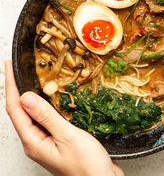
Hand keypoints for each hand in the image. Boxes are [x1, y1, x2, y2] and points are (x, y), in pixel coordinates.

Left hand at [5, 61, 123, 175]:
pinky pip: (45, 118)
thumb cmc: (87, 166)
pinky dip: (44, 104)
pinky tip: (50, 97)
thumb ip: (47, 116)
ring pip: (33, 114)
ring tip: (28, 78)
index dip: (11, 86)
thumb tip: (26, 97)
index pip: (15, 109)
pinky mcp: (57, 140)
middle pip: (20, 111)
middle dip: (16, 88)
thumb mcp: (67, 137)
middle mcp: (36, 142)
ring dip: (29, 95)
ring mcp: (46, 141)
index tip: (8, 66)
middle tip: (16, 68)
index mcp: (34, 142)